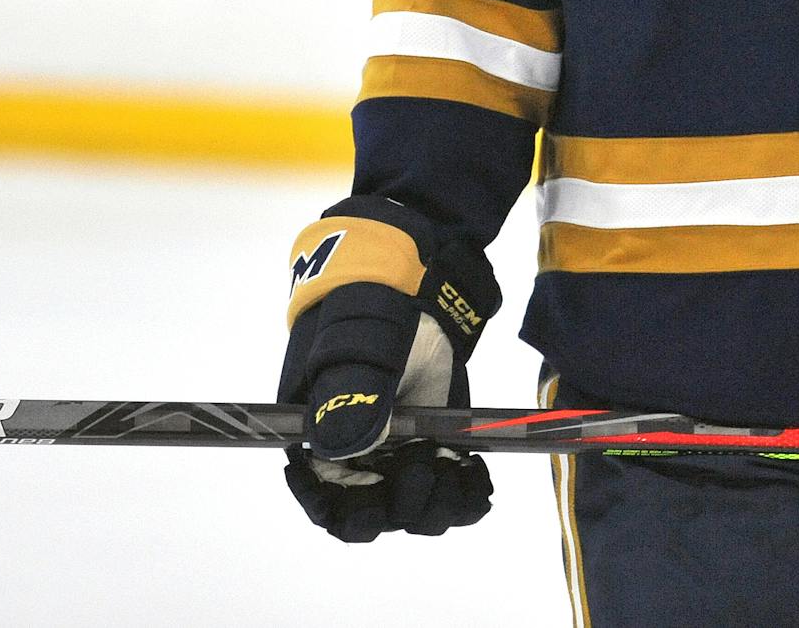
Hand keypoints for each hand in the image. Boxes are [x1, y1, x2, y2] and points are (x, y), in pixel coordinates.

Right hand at [277, 196, 499, 542]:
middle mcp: (359, 456)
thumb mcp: (356, 347)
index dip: (342, 513)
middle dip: (401, 505)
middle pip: (376, 514)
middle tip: (424, 466)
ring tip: (456, 467)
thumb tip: (343, 449)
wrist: (417, 284)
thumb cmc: (369, 309)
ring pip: (416, 510)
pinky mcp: (437, 446)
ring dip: (438, 502)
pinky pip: (452, 492)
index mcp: (321, 436)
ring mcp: (400, 454)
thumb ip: (349, 397)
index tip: (370, 503)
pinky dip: (467, 495)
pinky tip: (477, 477)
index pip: (322, 501)